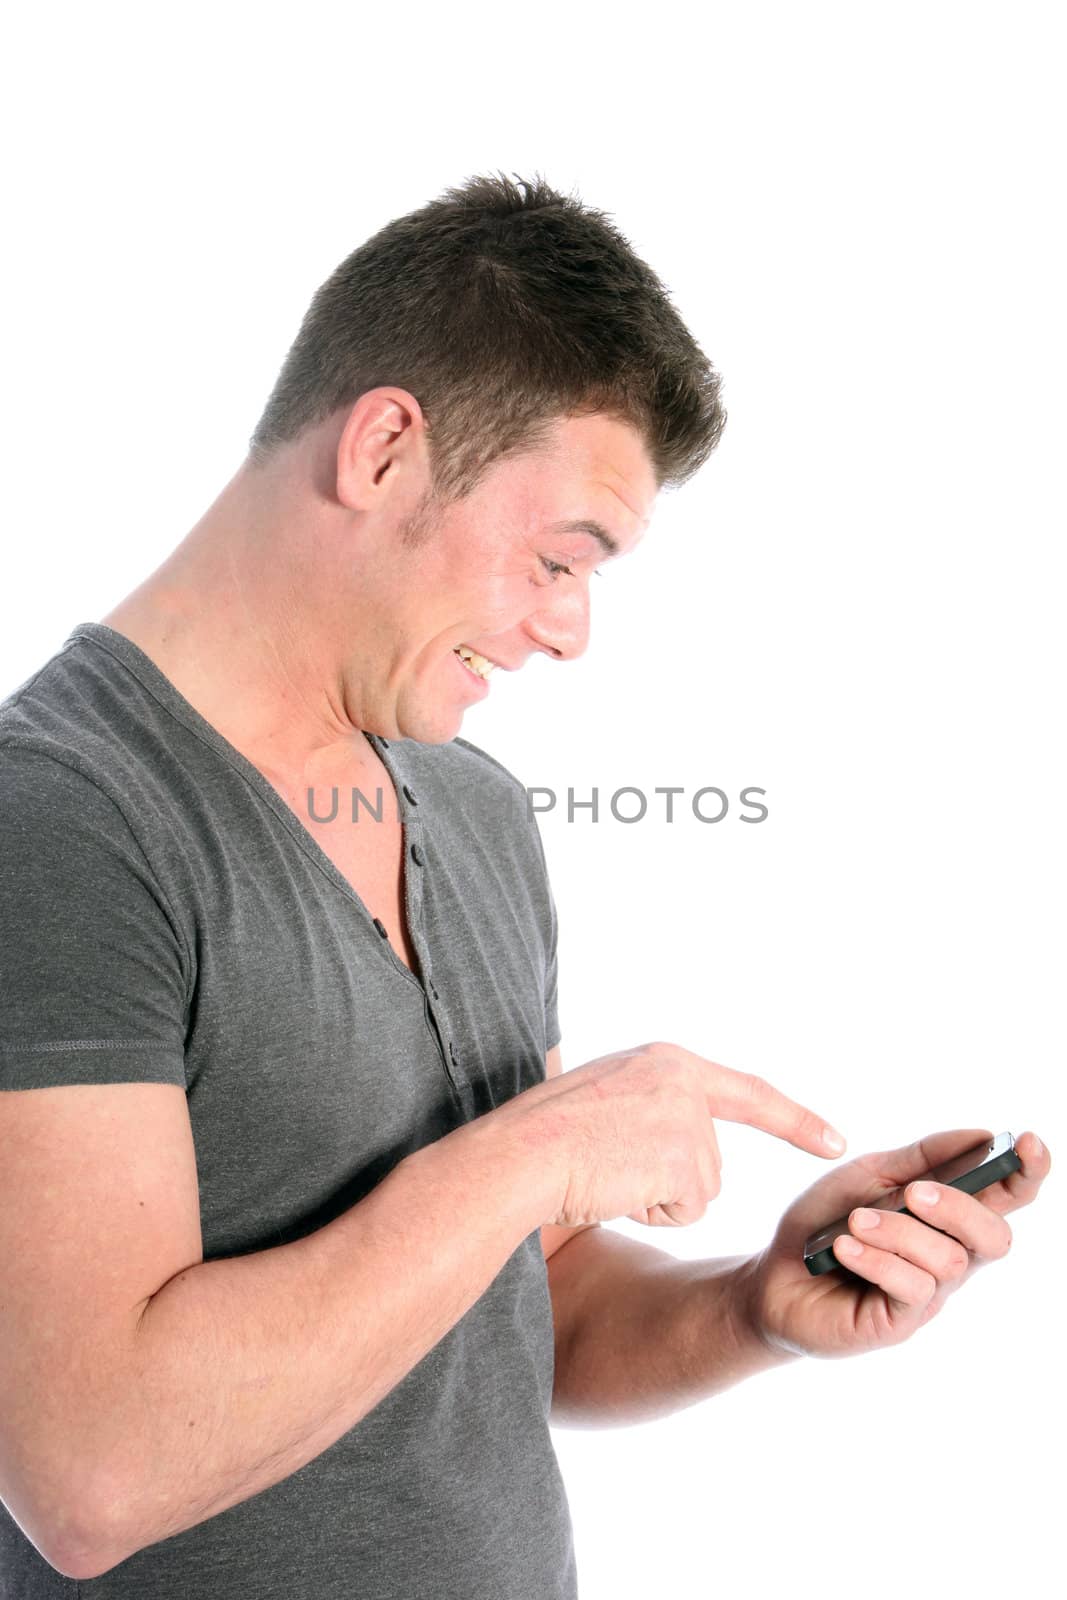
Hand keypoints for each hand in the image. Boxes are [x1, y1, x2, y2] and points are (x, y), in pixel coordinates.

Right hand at [494, 1040, 845, 1227]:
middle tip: (610, 1167)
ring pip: (698, 1190)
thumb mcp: (602, 1097)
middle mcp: (685, 1080)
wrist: (519, 1154)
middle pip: (708, 1161)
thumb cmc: (543, 1137)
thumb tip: (648, 1120)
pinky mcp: (688, 1159)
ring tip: (605, 1172)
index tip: (836, 1140)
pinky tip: (614, 1188)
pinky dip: (650, 1213)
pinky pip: (686, 1212)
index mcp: (666, 1061)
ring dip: (654, 1197)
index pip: (747, 1092)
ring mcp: (689, 1119)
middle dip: (669, 1182)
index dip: (794, 1119)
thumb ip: (646, 1104)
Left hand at [735, 1128, 1050, 1358]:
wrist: (773, 1275)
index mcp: (947, 1218)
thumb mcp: (869, 1177)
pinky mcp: (899, 1322)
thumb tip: (981, 1135)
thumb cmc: (825, 1224)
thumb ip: (921, 1158)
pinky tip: (845, 1248)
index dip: (1028, 1173)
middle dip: (959, 1208)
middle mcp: (948, 1257)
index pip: (1006, 1198)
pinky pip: (911, 1289)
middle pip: (995, 1236)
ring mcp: (928, 1295)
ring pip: (949, 1261)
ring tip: (854, 1222)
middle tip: (914, 1192)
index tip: (1030, 1143)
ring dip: (900, 1232)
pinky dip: (877, 1260)